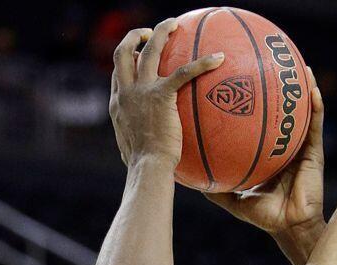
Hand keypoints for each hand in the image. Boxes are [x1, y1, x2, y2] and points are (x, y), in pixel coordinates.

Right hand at [109, 19, 224, 168]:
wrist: (148, 167)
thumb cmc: (146, 168)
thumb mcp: (134, 151)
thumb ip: (141, 141)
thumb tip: (154, 152)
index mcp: (117, 104)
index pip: (119, 74)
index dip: (127, 60)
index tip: (137, 56)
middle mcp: (125, 93)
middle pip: (123, 53)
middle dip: (135, 37)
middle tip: (149, 32)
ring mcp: (141, 91)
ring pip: (148, 50)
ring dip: (160, 33)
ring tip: (173, 24)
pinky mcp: (160, 95)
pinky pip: (183, 72)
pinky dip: (202, 63)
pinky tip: (219, 58)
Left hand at [205, 69, 325, 234]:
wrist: (289, 228)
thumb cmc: (263, 216)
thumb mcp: (232, 198)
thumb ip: (214, 185)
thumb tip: (186, 175)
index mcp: (267, 152)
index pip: (258, 123)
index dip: (252, 104)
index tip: (241, 83)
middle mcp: (284, 144)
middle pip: (280, 111)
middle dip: (278, 88)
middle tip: (268, 64)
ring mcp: (300, 146)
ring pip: (302, 112)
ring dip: (301, 88)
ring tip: (297, 65)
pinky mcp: (315, 151)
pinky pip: (315, 123)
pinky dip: (315, 105)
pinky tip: (311, 87)